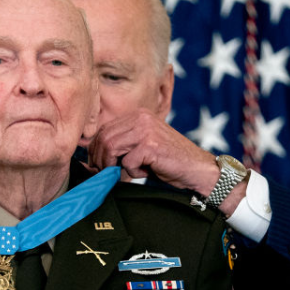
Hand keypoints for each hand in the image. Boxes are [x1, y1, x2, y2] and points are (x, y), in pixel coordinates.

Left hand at [87, 109, 246, 215]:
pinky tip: (147, 172)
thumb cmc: (169, 162)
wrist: (197, 169)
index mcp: (138, 115)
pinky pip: (127, 162)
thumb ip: (122, 147)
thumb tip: (92, 159)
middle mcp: (141, 117)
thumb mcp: (142, 148)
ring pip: (111, 147)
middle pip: (103, 137)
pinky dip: (133, 173)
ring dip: (113, 167)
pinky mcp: (150, 145)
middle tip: (107, 174)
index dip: (96, 150)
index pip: (104, 129)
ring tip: (127, 174)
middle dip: (100, 160)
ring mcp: (146, 129)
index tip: (98, 166)